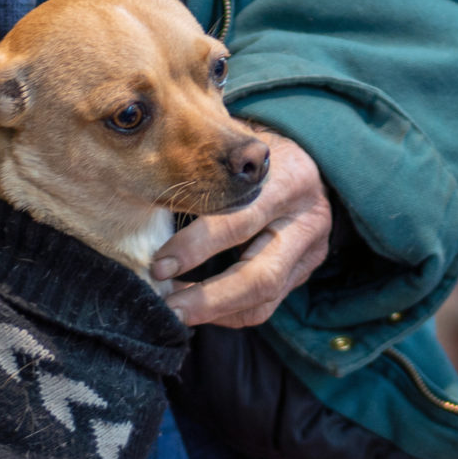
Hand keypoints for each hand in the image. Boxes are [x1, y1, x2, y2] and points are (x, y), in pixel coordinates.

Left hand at [150, 131, 330, 327]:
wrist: (310, 165)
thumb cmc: (259, 155)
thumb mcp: (239, 145)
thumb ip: (208, 167)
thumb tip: (147, 186)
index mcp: (290, 181)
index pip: (241, 221)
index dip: (198, 247)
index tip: (159, 264)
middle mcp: (307, 221)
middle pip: (261, 275)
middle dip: (210, 298)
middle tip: (167, 306)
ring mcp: (309, 253)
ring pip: (265, 298)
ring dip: (216, 312)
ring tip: (176, 311)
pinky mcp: (302, 275)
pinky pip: (265, 307)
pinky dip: (227, 313)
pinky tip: (198, 306)